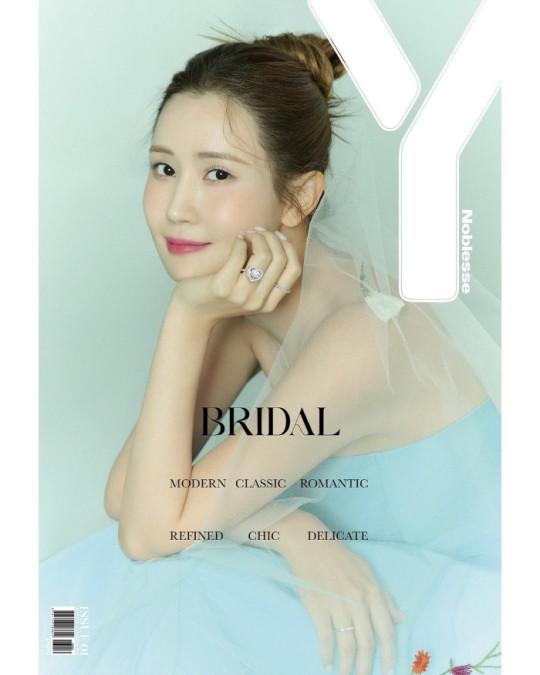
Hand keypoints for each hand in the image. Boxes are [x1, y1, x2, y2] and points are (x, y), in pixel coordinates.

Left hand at [171, 227, 301, 322]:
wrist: (193, 313)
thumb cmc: (223, 295)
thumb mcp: (250, 290)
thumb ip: (265, 273)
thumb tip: (277, 238)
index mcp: (269, 303)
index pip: (294, 270)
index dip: (289, 248)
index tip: (276, 238)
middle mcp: (258, 302)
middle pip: (280, 260)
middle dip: (271, 238)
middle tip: (258, 232)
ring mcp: (240, 296)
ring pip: (264, 256)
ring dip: (257, 237)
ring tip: (247, 234)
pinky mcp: (222, 287)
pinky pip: (239, 255)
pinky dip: (240, 242)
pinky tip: (236, 240)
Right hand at [283, 538, 403, 674]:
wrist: (310, 544)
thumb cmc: (339, 557)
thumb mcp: (367, 572)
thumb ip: (385, 597)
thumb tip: (400, 620)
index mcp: (372, 592)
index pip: (386, 630)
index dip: (389, 654)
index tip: (389, 672)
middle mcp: (358, 600)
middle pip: (366, 642)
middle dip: (366, 666)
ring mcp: (337, 604)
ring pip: (347, 644)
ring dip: (347, 665)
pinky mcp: (317, 606)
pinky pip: (325, 637)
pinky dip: (326, 653)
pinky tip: (326, 663)